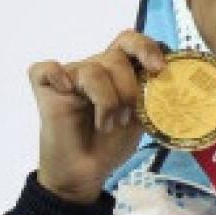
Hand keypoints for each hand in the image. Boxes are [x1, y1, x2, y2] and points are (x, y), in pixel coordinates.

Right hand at [31, 30, 165, 202]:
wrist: (86, 172)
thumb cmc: (111, 145)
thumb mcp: (141, 120)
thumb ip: (152, 97)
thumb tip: (170, 80)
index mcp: (118, 71)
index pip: (131, 42)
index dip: (146, 48)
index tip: (158, 69)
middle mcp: (95, 68)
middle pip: (114, 57)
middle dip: (128, 89)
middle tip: (127, 117)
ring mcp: (69, 76)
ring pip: (91, 70)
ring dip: (106, 101)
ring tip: (106, 126)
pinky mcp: (45, 88)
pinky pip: (47, 69)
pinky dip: (56, 76)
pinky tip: (66, 92)